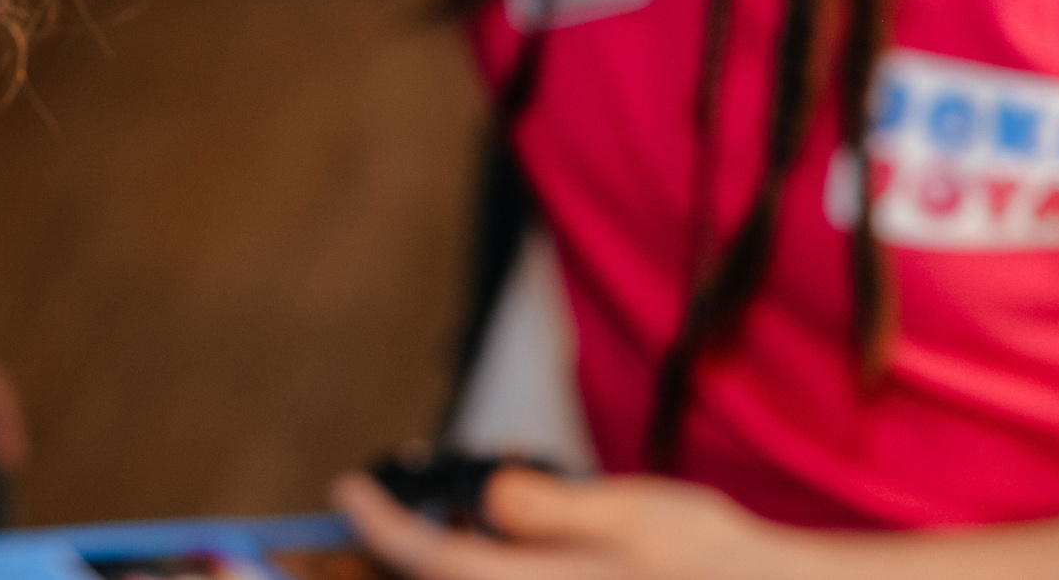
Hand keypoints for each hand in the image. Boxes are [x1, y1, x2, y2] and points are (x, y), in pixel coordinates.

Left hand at [333, 465, 811, 579]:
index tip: (347, 491)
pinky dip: (487, 567)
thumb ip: (549, 510)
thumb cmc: (711, 561)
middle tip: (382, 510)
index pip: (433, 563)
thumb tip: (489, 501)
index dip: (381, 526)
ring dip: (452, 560)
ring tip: (462, 527)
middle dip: (408, 552)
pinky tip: (503, 546)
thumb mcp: (630, 513)